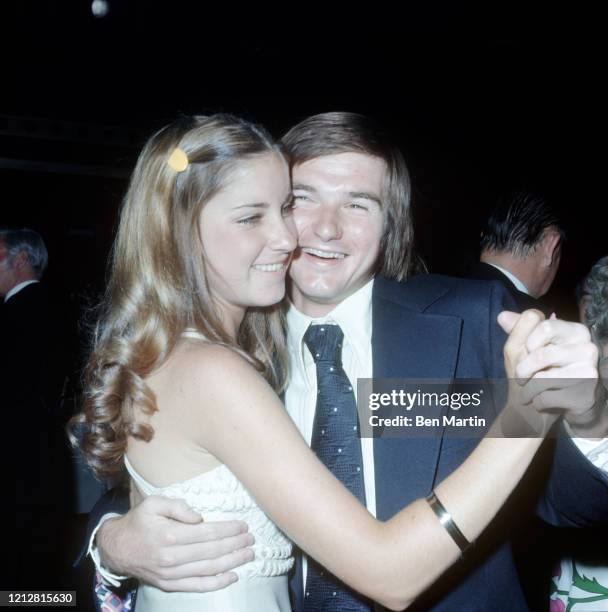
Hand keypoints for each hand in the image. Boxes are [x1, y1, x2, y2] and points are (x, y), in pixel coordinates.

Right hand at [97, 496, 254, 591]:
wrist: (116, 548)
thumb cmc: (139, 521)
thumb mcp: (154, 503)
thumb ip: (177, 506)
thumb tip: (199, 517)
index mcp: (169, 535)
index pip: (207, 533)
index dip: (228, 529)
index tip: (243, 525)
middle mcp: (172, 557)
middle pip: (212, 551)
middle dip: (235, 545)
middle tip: (251, 539)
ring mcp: (171, 574)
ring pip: (208, 569)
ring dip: (232, 562)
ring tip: (248, 554)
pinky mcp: (169, 585)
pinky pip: (197, 586)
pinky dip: (217, 583)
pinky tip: (232, 576)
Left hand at [498, 310, 598, 435]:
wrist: (546, 405)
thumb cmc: (533, 370)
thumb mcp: (521, 347)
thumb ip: (516, 330)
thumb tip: (502, 315)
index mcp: (575, 331)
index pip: (545, 326)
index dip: (527, 342)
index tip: (526, 351)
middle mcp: (588, 349)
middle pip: (542, 354)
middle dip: (522, 369)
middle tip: (520, 377)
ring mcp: (589, 373)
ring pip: (544, 379)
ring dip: (528, 388)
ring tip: (529, 391)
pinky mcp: (585, 396)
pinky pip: (548, 398)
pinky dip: (537, 401)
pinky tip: (543, 401)